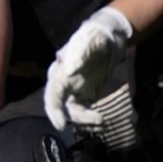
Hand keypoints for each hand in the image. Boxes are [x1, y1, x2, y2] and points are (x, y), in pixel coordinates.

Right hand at [43, 7, 132, 129]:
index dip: (54, 112)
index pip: (53, 96)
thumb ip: (78, 54)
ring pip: (74, 112)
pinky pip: (85, 111)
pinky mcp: (87, 93)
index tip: (61, 125)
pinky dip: (92, 119)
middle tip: (90, 124)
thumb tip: (68, 71)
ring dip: (86, 120)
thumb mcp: (88, 40)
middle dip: (71, 119)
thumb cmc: (95, 36)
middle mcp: (64, 83)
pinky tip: (103, 121)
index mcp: (60, 72)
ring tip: (103, 121)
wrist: (109, 36)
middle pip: (60, 107)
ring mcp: (75, 89)